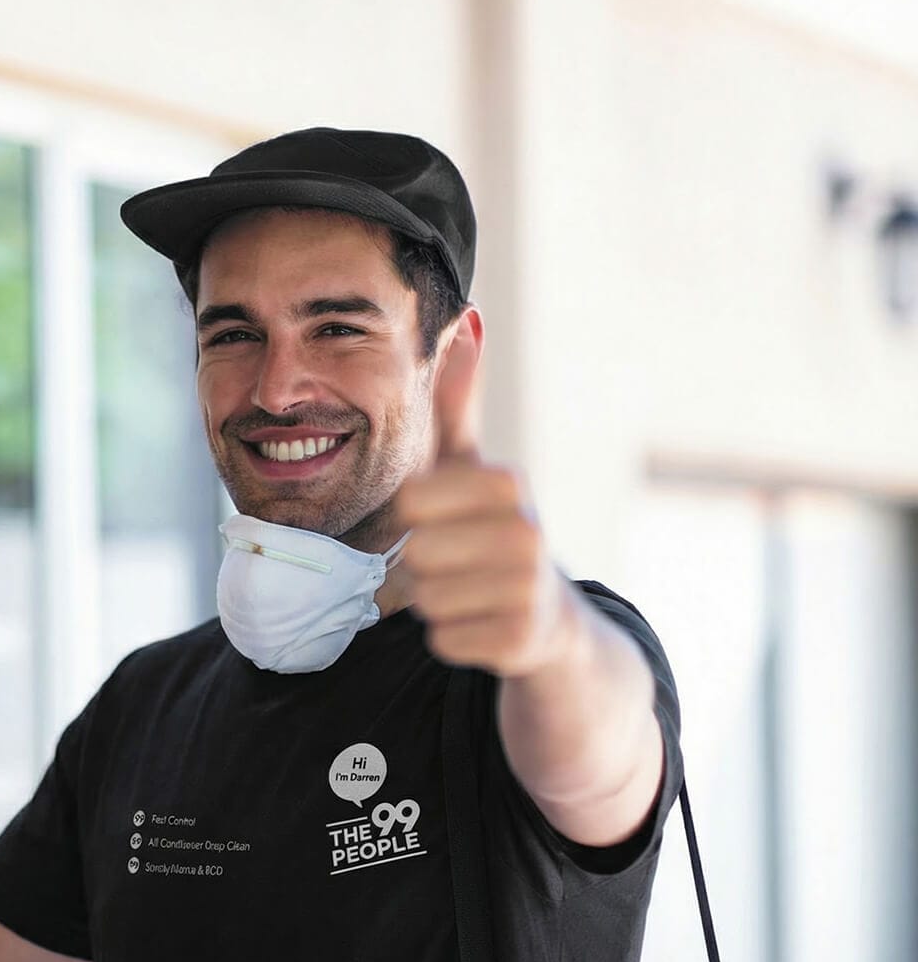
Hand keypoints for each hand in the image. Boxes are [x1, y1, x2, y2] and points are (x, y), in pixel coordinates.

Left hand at [396, 321, 580, 678]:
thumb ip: (458, 404)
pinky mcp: (519, 642)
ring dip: (436, 600)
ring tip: (472, 590)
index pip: (410, 501)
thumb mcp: (475, 469)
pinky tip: (483, 623)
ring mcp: (528, 589)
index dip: (417, 516)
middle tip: (460, 562)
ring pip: (425, 598)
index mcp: (509, 483)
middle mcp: (528, 531)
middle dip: (423, 563)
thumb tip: (464, 320)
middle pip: (414, 552)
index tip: (450, 519)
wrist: (550, 620)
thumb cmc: (494, 532)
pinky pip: (442, 638)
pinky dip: (451, 636)